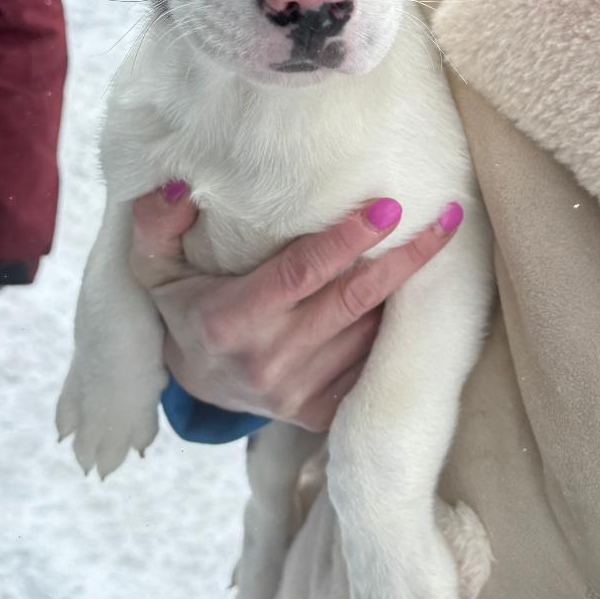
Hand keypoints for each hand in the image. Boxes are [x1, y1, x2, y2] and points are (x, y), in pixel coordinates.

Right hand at [129, 182, 463, 431]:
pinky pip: (368, 369)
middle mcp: (268, 362)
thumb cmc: (183, 308)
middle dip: (404, 260)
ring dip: (406, 294)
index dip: (346, 241)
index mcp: (231, 321)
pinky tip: (418, 299)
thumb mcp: (153, 267)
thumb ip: (157, 224)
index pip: (300, 274)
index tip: (388, 208)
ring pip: (367, 335)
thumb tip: (180, 185)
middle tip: (445, 219)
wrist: (197, 382)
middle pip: (352, 302)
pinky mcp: (319, 413)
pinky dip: (394, 335)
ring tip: (440, 245)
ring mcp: (297, 394)